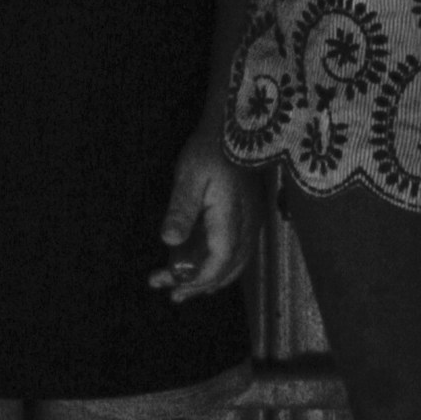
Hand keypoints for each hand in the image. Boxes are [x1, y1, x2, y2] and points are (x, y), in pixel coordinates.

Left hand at [151, 140, 254, 299]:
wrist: (235, 127)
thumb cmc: (210, 148)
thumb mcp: (189, 175)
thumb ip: (181, 209)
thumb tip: (168, 240)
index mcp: (232, 217)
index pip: (219, 260)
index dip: (197, 279)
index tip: (171, 285)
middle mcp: (248, 225)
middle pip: (228, 268)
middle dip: (199, 284)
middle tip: (170, 293)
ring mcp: (251, 222)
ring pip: (234, 262)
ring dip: (208, 277)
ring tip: (181, 286)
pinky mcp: (248, 216)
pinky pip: (236, 250)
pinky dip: (218, 264)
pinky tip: (200, 264)